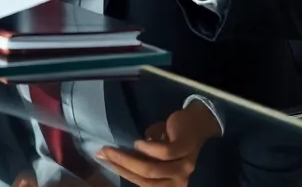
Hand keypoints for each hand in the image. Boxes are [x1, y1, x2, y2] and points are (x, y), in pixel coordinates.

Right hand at [95, 100, 220, 185]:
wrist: (198, 121)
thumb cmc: (174, 139)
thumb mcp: (156, 154)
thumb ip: (139, 158)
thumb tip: (108, 155)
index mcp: (172, 183)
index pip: (144, 184)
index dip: (122, 173)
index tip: (103, 161)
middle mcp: (180, 180)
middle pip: (146, 179)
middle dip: (121, 167)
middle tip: (103, 153)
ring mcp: (184, 165)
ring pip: (152, 169)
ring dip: (128, 159)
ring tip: (113, 149)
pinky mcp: (185, 149)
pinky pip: (164, 153)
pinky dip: (148, 148)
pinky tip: (138, 142)